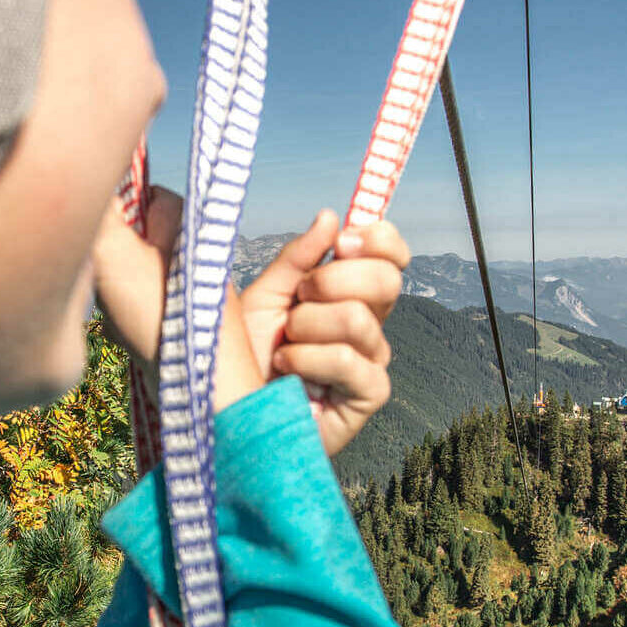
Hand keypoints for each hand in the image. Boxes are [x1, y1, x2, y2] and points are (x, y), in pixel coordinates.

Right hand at [93, 186, 263, 413]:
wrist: (201, 388)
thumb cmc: (161, 316)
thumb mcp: (114, 252)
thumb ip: (93, 212)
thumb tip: (75, 177)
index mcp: (182, 218)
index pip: (136, 191)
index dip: (110, 212)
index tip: (102, 239)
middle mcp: (188, 245)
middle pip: (127, 233)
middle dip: (107, 258)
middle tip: (109, 282)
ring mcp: (185, 282)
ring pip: (127, 272)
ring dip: (112, 292)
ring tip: (123, 312)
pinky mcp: (180, 315)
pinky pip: (138, 306)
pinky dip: (126, 320)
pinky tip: (130, 334)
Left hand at [239, 209, 410, 455]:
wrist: (233, 410)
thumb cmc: (248, 356)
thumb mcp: (266, 296)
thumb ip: (298, 258)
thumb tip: (331, 216)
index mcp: (353, 294)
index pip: (393, 255)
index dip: (376, 239)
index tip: (340, 242)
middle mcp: (371, 325)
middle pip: (385, 280)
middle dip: (330, 281)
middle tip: (297, 302)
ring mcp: (373, 360)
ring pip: (356, 319)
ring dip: (305, 327)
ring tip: (283, 345)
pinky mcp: (369, 395)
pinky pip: (347, 359)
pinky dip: (307, 359)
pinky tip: (287, 369)